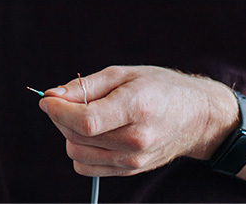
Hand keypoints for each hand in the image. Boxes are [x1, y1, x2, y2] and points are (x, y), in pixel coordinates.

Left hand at [39, 66, 238, 176]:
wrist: (197, 117)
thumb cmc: (160, 88)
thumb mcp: (123, 74)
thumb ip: (85, 86)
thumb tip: (52, 96)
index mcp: (135, 108)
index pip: (85, 121)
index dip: (58, 111)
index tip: (47, 99)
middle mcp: (135, 139)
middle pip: (77, 137)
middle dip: (61, 117)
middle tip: (67, 100)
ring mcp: (134, 160)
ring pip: (77, 154)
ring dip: (69, 134)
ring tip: (83, 115)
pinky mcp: (130, 171)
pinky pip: (87, 167)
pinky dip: (80, 150)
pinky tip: (93, 133)